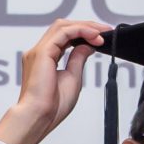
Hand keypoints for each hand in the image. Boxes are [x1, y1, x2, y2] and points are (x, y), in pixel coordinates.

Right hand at [0, 20, 109, 143]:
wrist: (39, 117)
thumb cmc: (52, 106)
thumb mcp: (73, 77)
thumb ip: (78, 59)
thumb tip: (87, 45)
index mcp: (44, 59)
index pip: (64, 37)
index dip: (83, 33)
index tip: (102, 37)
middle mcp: (39, 52)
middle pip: (63, 27)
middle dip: (86, 26)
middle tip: (105, 30)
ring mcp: (38, 51)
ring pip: (62, 26)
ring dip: (84, 26)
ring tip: (102, 33)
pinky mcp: (42, 52)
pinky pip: (64, 32)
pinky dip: (80, 30)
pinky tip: (94, 36)